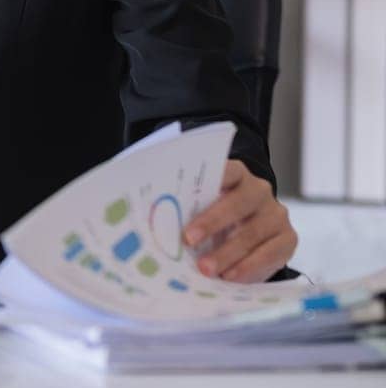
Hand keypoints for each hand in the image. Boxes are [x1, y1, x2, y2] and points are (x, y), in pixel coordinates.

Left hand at [183, 159, 297, 282]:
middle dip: (211, 222)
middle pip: (237, 203)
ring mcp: (277, 214)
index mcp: (236, 174)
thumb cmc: (216, 216)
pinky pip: (270, 254)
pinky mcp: (289, 238)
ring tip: (206, 269)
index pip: (226, 170)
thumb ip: (191, 207)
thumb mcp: (204, 206)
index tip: (188, 193)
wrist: (251, 233)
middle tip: (188, 240)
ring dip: (227, 253)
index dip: (210, 181)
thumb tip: (159, 221)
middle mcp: (259, 190)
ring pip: (252, 233)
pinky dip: (248, 267)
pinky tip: (230, 277)